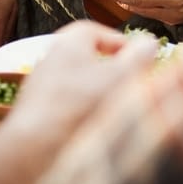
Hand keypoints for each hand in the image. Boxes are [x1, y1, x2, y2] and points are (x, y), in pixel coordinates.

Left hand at [0, 21, 157, 183]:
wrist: (31, 151)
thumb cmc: (79, 105)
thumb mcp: (120, 77)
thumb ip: (139, 58)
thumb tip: (150, 42)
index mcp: (68, 43)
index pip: (95, 32)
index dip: (119, 44)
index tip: (140, 59)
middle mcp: (50, 61)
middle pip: (88, 62)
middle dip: (114, 74)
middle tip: (136, 89)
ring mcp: (41, 91)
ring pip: (79, 89)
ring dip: (102, 99)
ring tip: (122, 115)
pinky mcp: (38, 119)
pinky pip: (69, 111)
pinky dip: (86, 118)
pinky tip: (99, 134)